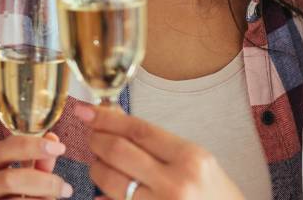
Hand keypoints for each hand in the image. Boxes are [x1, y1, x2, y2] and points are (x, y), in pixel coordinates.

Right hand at [0, 133, 72, 199]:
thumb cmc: (9, 196)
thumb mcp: (25, 178)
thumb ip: (38, 162)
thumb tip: (53, 139)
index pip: (6, 148)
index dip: (33, 146)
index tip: (59, 148)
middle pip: (8, 179)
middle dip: (41, 181)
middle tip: (64, 186)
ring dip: (41, 199)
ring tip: (55, 199)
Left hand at [74, 104, 243, 199]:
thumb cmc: (215, 194)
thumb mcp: (194, 160)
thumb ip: (155, 141)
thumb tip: (114, 117)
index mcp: (191, 158)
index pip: (137, 129)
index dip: (106, 118)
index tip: (87, 111)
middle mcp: (177, 183)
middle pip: (117, 152)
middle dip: (96, 140)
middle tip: (92, 136)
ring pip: (109, 181)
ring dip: (97, 169)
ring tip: (100, 165)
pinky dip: (104, 197)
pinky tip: (105, 193)